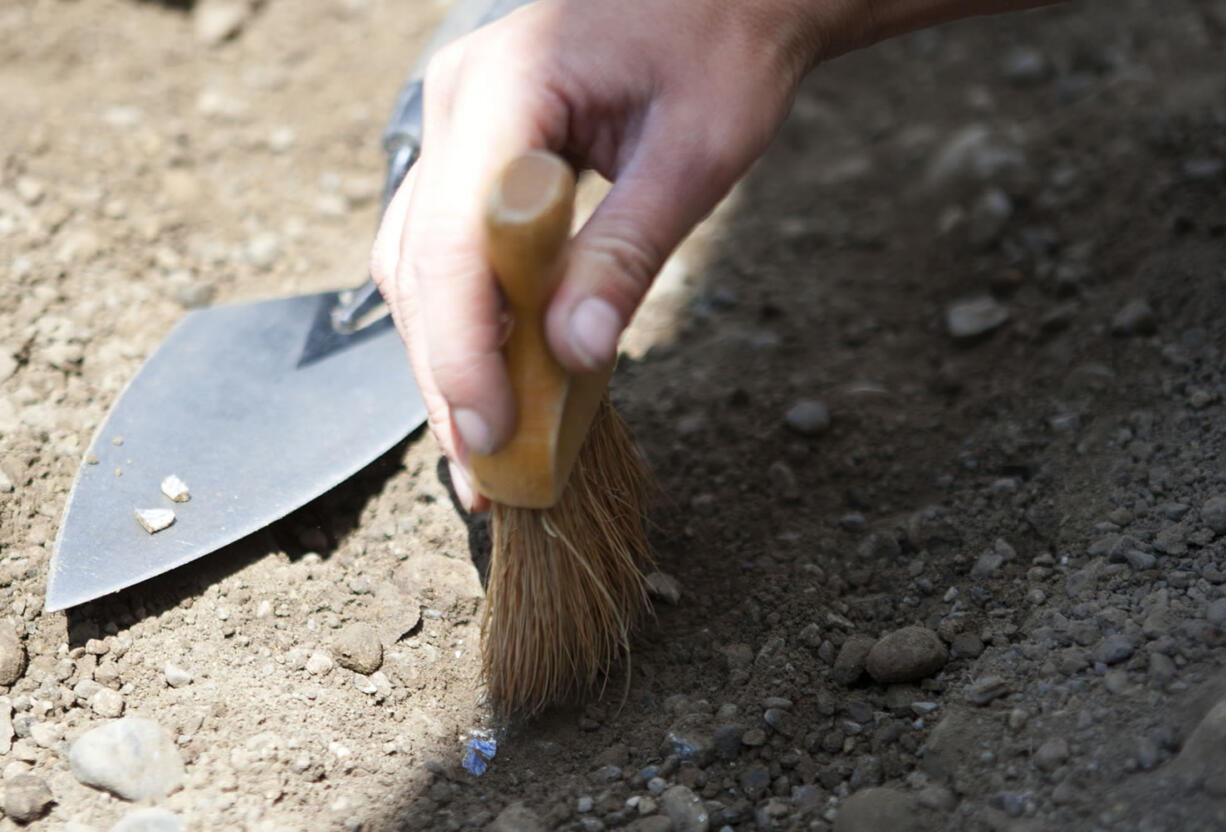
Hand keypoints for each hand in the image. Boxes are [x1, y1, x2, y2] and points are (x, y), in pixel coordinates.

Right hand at [371, 0, 828, 510]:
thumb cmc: (721, 48)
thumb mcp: (696, 151)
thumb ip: (628, 249)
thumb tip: (577, 355)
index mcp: (505, 89)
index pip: (452, 240)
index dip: (462, 349)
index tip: (489, 434)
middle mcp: (457, 104)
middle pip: (420, 263)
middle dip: (447, 372)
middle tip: (481, 469)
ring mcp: (456, 125)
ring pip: (420, 262)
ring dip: (449, 354)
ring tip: (484, 442)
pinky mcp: (474, 151)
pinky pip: (448, 247)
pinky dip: (469, 317)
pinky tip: (496, 375)